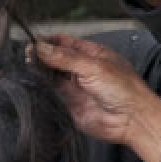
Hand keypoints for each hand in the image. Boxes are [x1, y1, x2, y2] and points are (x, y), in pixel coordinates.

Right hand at [33, 35, 160, 161]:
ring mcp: (75, 87)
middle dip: (41, 56)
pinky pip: (52, 94)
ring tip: (29, 67)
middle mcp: (82, 69)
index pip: (64, 43)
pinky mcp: (70, 104)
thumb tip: (41, 47)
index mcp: (91, 54)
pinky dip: (42, 88)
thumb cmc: (123, 89)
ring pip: (51, 76)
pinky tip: (34, 82)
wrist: (132, 120)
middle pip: (55, 58)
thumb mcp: (93, 66)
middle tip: (28, 55)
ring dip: (40, 71)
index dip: (48, 41)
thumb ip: (65, 58)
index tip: (33, 42)